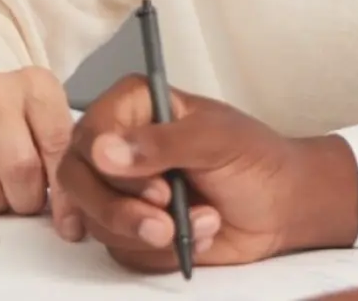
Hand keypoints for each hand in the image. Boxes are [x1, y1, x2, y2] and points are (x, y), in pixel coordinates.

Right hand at [0, 60, 76, 229]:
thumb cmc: (8, 117)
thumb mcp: (42, 120)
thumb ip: (60, 157)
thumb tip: (73, 219)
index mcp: (37, 85)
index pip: (57, 144)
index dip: (65, 193)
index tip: (68, 225)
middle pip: (20, 168)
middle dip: (27, 199)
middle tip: (26, 200)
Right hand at [53, 76, 350, 271]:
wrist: (280, 207)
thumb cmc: (256, 158)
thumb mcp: (217, 140)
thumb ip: (162, 143)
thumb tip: (103, 150)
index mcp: (139, 106)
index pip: (90, 130)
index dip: (109, 165)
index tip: (154, 187)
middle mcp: (122, 146)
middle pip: (76, 180)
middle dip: (120, 210)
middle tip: (165, 221)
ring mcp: (123, 190)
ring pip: (94, 220)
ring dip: (147, 232)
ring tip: (202, 222)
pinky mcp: (130, 229)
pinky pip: (119, 249)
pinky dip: (160, 251)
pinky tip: (197, 234)